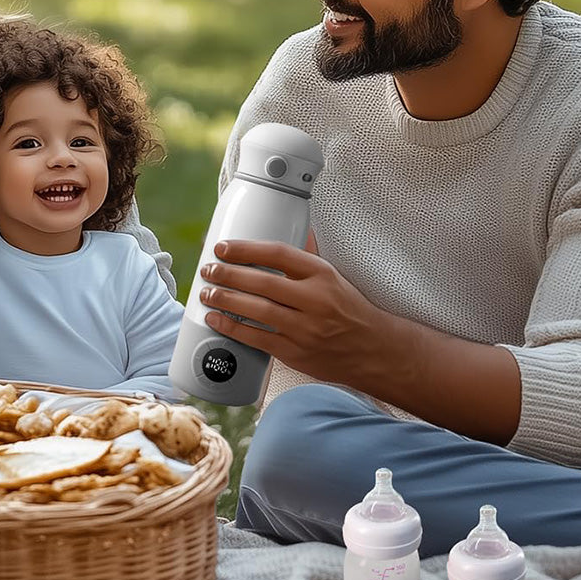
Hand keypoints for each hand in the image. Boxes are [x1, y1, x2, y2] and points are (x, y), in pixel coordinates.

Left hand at [199, 239, 396, 388]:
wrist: (373, 349)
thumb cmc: (349, 309)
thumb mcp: (334, 276)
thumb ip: (306, 256)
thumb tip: (291, 226)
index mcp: (323, 274)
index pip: (279, 254)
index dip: (246, 249)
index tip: (224, 247)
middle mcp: (315, 299)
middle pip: (263, 282)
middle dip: (229, 275)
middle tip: (209, 270)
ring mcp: (306, 328)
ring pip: (258, 311)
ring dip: (226, 300)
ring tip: (206, 293)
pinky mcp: (296, 352)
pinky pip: (258, 338)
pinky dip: (233, 328)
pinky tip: (216, 319)